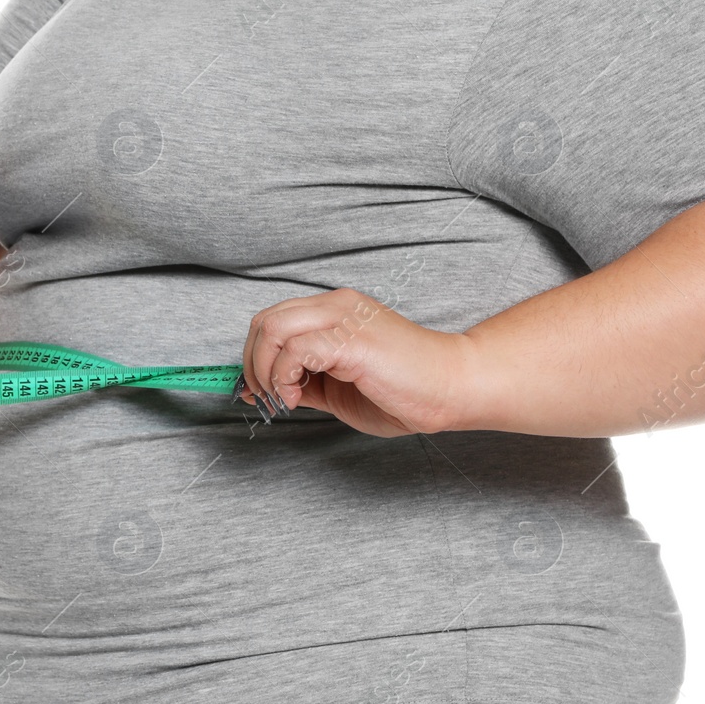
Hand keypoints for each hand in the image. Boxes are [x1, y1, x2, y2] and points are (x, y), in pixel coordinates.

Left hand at [239, 287, 475, 436]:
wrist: (452, 387)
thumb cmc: (405, 390)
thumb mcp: (338, 389)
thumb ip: (302, 383)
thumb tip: (260, 390)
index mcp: (334, 311)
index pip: (273, 319)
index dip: (254, 356)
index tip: (258, 391)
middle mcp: (336, 305)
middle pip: (264, 320)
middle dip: (252, 363)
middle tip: (268, 397)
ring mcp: (343, 318)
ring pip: (272, 328)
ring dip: (264, 370)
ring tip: (284, 397)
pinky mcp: (351, 339)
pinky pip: (295, 349)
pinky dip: (283, 376)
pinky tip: (297, 397)